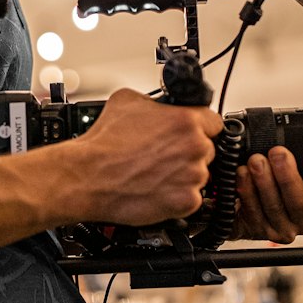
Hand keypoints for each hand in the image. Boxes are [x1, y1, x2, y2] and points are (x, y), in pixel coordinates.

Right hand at [76, 89, 222, 224]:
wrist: (88, 177)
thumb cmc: (104, 143)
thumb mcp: (127, 101)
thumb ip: (154, 102)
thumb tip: (159, 105)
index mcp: (186, 120)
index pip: (214, 122)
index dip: (200, 127)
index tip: (191, 134)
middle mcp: (194, 147)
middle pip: (207, 149)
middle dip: (189, 152)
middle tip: (164, 156)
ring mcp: (192, 176)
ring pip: (199, 175)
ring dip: (183, 175)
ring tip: (155, 174)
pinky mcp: (186, 202)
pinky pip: (192, 198)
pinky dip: (177, 197)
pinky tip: (156, 189)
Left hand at [232, 145, 302, 242]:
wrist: (242, 203)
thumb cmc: (272, 180)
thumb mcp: (289, 166)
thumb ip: (298, 155)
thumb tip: (291, 130)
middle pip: (301, 203)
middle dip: (287, 176)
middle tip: (277, 153)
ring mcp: (283, 228)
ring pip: (275, 208)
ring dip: (264, 182)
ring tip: (255, 161)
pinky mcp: (261, 232)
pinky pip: (254, 213)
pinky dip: (246, 192)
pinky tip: (242, 175)